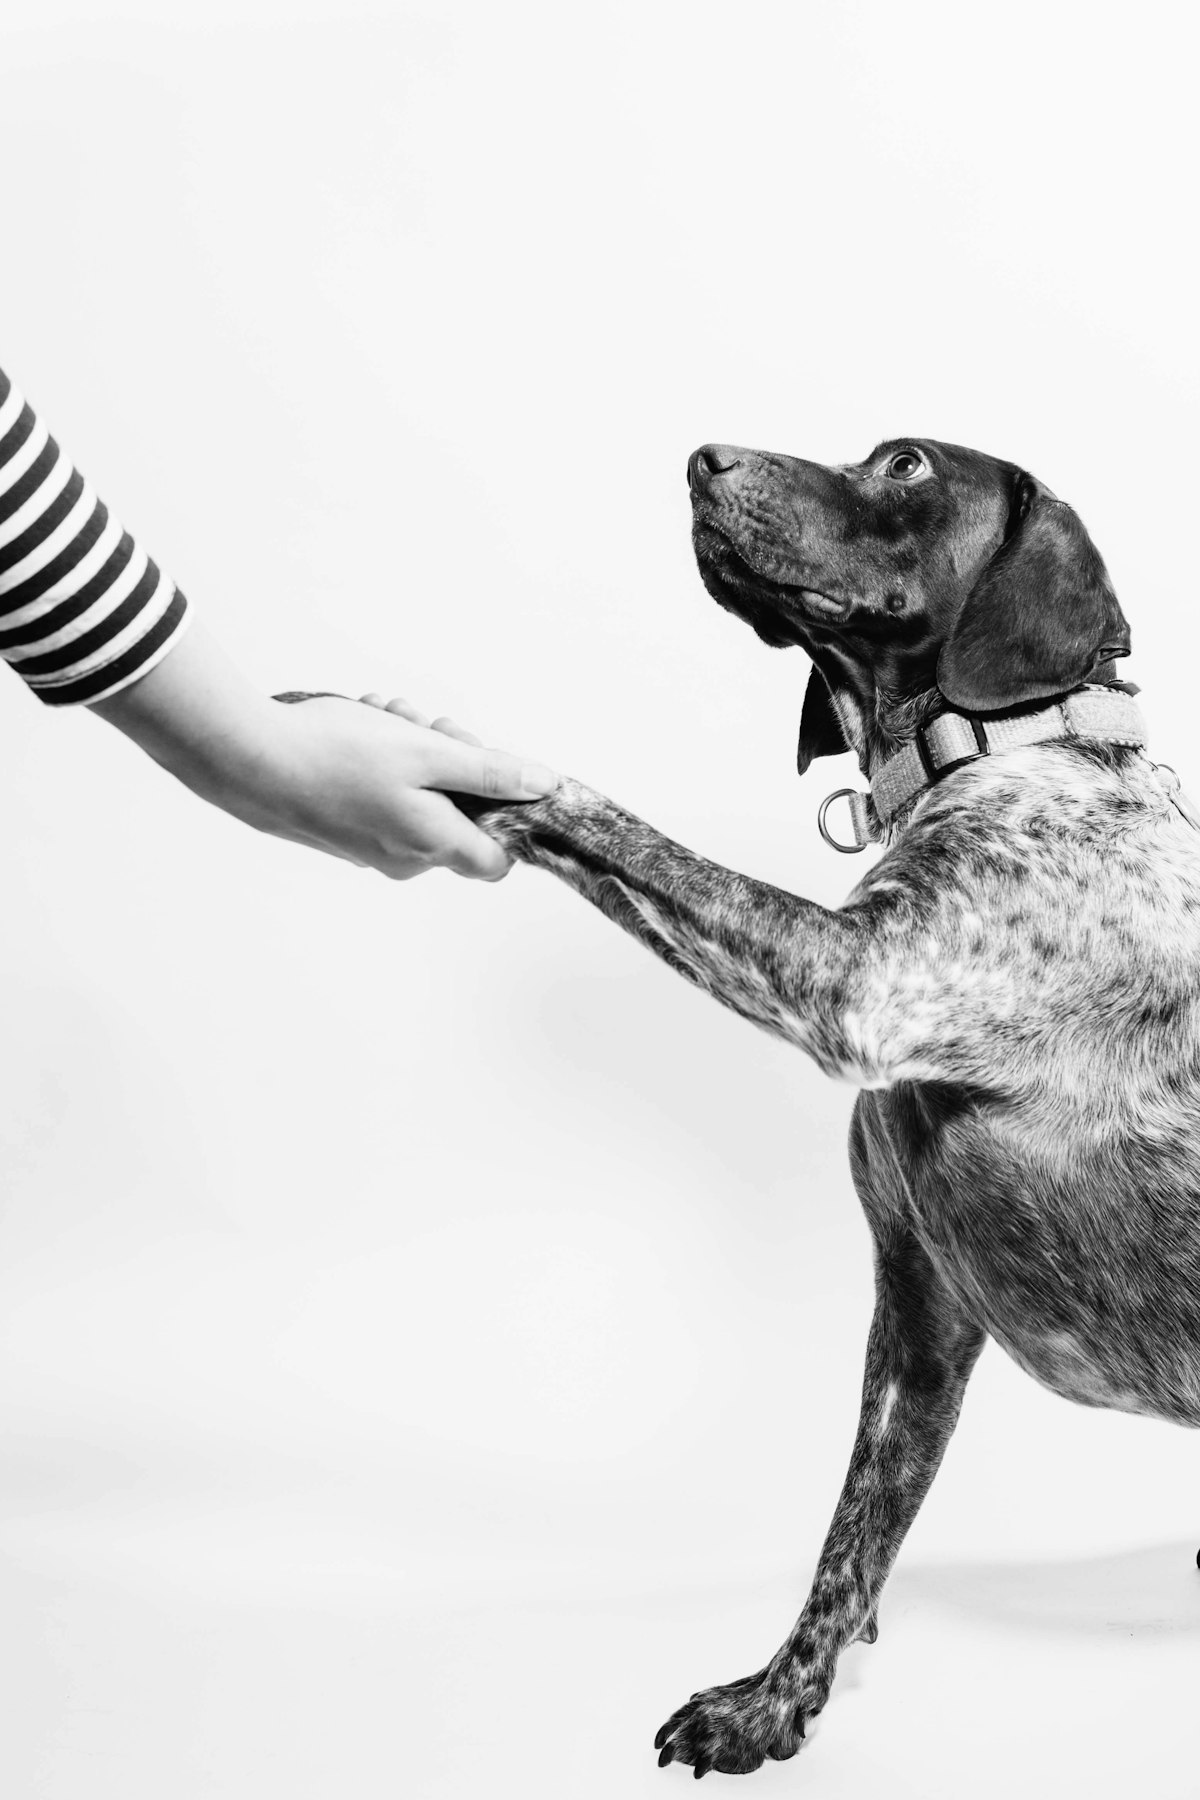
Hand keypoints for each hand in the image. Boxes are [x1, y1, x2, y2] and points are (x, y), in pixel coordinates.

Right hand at [268, 692, 557, 878]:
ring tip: (383, 713)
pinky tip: (362, 724)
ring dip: (413, 749)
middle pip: (460, 814)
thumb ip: (490, 773)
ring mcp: (371, 849)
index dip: (507, 811)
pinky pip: (385, 797)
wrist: (243, 760)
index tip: (489, 767)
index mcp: (433, 846)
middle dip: (451, 758)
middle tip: (424, 721)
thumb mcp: (426, 753)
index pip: (501, 858)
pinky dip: (382, 760)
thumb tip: (544, 787)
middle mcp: (405, 860)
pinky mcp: (344, 832)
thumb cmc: (332, 754)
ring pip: (420, 796)